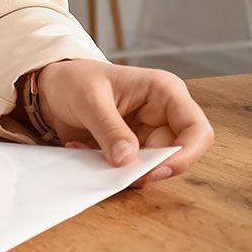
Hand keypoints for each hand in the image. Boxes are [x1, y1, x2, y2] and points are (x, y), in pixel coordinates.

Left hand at [29, 59, 212, 186]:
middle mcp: (163, 115)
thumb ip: (110, 129)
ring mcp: (148, 135)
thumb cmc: (76, 80)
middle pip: (175, 155)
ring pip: (152, 168)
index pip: (197, 130)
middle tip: (111, 165)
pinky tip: (82, 148)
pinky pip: (129, 171)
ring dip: (121, 169)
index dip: (185, 155)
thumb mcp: (89, 99)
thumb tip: (128, 160)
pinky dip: (107, 169)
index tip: (155, 171)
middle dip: (145, 167)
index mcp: (165, 92)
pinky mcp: (132, 151)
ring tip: (87, 148)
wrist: (54, 88)